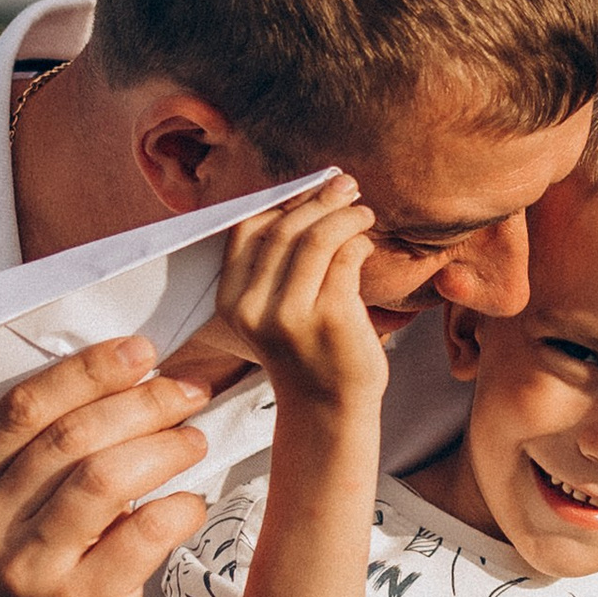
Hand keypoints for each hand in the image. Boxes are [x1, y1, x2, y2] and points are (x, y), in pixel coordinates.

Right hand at [0, 333, 210, 596]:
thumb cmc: (42, 585)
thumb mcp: (17, 517)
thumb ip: (47, 454)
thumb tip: (131, 374)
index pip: (22, 408)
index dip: (87, 371)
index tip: (141, 352)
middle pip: (68, 438)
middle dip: (139, 402)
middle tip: (186, 391)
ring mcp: (29, 575)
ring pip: (104, 478)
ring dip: (162, 446)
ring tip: (193, 439)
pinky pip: (143, 534)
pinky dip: (179, 508)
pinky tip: (192, 503)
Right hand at [212, 177, 385, 421]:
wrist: (327, 410)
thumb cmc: (306, 351)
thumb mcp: (271, 309)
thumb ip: (274, 264)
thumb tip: (305, 194)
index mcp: (231, 301)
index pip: (248, 227)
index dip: (283, 199)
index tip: (311, 187)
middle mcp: (254, 308)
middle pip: (285, 227)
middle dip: (320, 199)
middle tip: (346, 186)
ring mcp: (290, 315)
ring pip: (316, 237)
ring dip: (345, 215)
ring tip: (362, 213)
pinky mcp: (330, 319)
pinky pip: (345, 257)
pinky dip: (359, 240)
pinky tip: (366, 243)